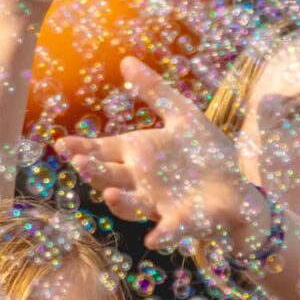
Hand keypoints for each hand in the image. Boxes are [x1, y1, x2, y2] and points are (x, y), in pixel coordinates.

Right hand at [56, 58, 262, 260]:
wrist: (237, 185)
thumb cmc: (204, 153)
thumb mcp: (181, 116)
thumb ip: (154, 92)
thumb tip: (125, 60)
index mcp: (139, 155)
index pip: (103, 151)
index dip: (83, 148)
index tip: (62, 144)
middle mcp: (142, 181)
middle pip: (111, 177)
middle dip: (95, 171)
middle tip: (81, 162)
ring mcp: (161, 203)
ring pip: (133, 205)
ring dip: (121, 202)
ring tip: (110, 194)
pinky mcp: (184, 220)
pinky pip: (169, 229)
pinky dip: (161, 234)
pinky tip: (152, 239)